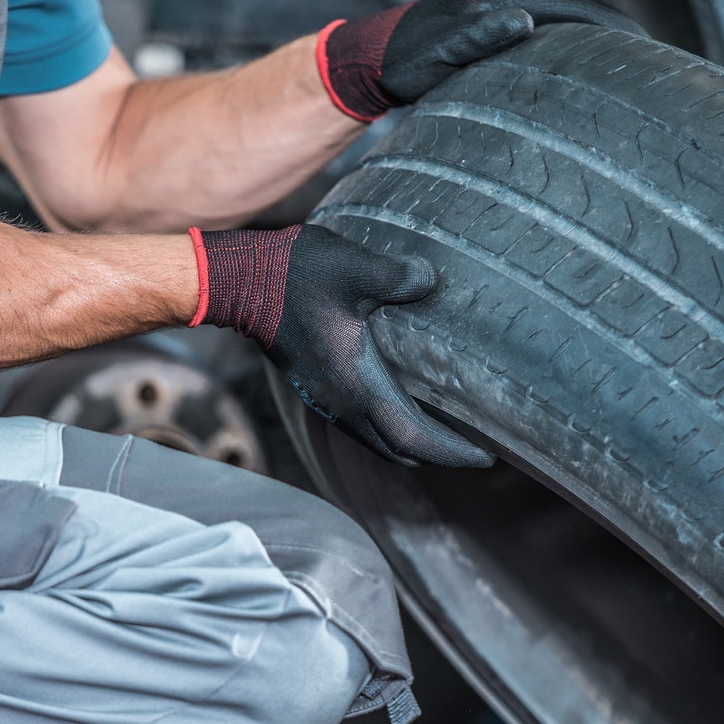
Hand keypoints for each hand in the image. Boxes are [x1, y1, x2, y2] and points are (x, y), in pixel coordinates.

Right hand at [190, 223, 492, 467]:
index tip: (486, 456)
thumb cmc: (295, 275)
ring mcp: (325, 398)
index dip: (451, 452)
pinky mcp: (316, 386)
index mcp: (357, 385)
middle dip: (437, 454)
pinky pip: (360, 423)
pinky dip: (388, 426)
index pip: (412, 437)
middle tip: (473, 448)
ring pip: (376, 439)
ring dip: (410, 442)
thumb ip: (398, 276)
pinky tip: (402, 403)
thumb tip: (431, 282)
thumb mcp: (355, 267)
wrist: (238, 281)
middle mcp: (341, 403)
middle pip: (397, 449)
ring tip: (444, 432)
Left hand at [318, 0, 642, 120]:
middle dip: (619, 33)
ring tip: (633, 66)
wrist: (375, 56)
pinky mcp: (504, 16)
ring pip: (570, 18)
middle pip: (583, 10)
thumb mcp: (440, 53)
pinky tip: (589, 63)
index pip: (578, 8)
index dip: (617, 28)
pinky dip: (577, 41)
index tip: (649, 50)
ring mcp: (510, 1)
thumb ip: (479, 37)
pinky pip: (554, 26)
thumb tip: (524, 21)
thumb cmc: (405, 60)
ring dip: (600, 38)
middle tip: (655, 64)